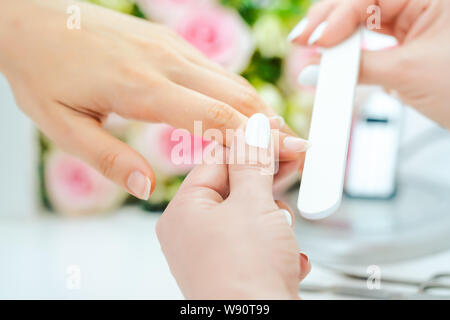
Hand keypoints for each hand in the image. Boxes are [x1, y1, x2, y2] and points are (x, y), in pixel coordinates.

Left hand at [0, 0, 306, 199]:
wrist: (31, 18)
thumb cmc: (42, 70)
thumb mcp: (62, 125)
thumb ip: (108, 159)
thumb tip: (146, 189)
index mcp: (140, 87)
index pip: (214, 115)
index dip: (254, 139)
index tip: (285, 156)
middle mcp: (164, 61)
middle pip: (235, 95)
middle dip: (271, 125)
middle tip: (298, 150)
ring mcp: (170, 47)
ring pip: (230, 79)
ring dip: (259, 109)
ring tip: (279, 137)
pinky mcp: (169, 42)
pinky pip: (214, 70)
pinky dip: (238, 94)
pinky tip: (245, 112)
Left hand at [156, 115, 309, 298]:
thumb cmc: (245, 276)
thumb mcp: (252, 204)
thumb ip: (253, 162)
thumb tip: (253, 129)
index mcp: (184, 211)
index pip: (218, 159)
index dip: (251, 144)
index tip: (279, 133)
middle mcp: (194, 232)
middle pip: (236, 186)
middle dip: (268, 181)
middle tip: (295, 160)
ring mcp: (215, 253)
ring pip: (252, 214)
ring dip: (276, 218)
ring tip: (284, 232)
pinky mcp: (238, 270)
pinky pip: (260, 241)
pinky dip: (278, 245)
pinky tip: (288, 259)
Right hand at [289, 0, 449, 128]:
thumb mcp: (407, 74)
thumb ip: (356, 68)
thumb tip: (315, 71)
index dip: (338, 16)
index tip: (316, 41)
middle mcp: (422, 1)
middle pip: (361, 1)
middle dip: (330, 22)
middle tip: (303, 40)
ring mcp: (414, 19)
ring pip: (363, 18)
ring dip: (338, 36)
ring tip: (315, 50)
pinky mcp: (406, 39)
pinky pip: (371, 38)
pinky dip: (351, 50)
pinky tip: (335, 56)